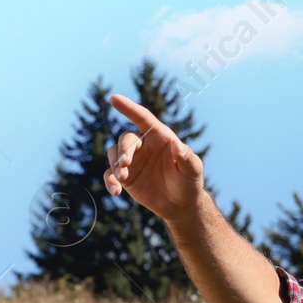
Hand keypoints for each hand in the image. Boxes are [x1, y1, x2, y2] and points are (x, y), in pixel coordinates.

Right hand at [103, 94, 205, 222]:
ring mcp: (132, 161)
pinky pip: (110, 174)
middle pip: (126, 139)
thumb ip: (187, 158)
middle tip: (125, 164)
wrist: (180, 204)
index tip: (114, 98)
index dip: (129, 108)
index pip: (142, 118)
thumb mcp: (193, 170)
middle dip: (124, 149)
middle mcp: (143, 145)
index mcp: (159, 137)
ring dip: (116, 164)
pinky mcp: (125, 177)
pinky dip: (109, 181)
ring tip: (122, 178)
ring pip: (114, 154)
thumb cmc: (189, 182)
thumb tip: (178, 146)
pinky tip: (115, 192)